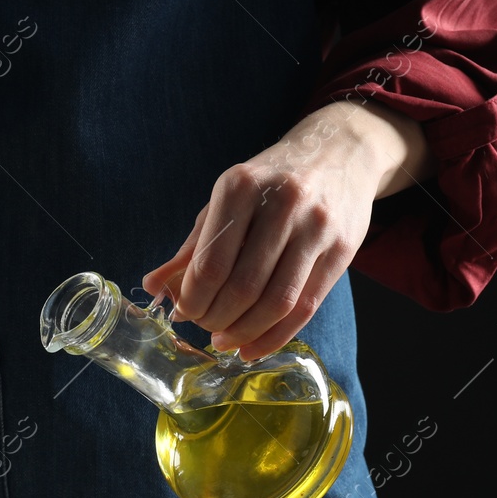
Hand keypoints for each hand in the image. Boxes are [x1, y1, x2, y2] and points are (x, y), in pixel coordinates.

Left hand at [142, 100, 429, 359]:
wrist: (340, 151)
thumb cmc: (270, 183)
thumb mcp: (225, 201)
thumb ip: (190, 248)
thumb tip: (152, 288)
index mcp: (241, 187)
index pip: (211, 264)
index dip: (193, 301)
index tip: (186, 314)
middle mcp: (282, 203)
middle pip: (243, 288)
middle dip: (217, 320)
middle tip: (207, 328)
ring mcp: (317, 226)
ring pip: (277, 302)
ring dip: (245, 333)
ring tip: (227, 340)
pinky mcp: (344, 248)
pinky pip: (306, 307)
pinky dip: (275, 336)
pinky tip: (254, 346)